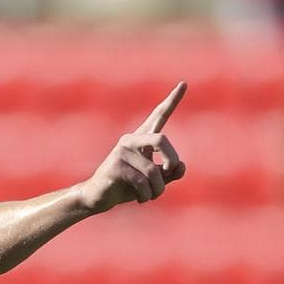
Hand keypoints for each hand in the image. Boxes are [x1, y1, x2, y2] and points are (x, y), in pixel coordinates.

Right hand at [81, 81, 186, 211]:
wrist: (99, 197)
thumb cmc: (127, 186)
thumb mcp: (155, 180)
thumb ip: (171, 173)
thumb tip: (180, 166)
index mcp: (141, 139)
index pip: (159, 116)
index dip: (172, 101)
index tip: (184, 83)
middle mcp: (131, 140)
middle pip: (161, 139)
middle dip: (171, 159)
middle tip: (169, 174)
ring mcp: (120, 152)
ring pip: (152, 170)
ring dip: (157, 188)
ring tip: (151, 196)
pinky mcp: (114, 167)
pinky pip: (141, 182)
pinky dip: (146, 194)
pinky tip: (142, 199)